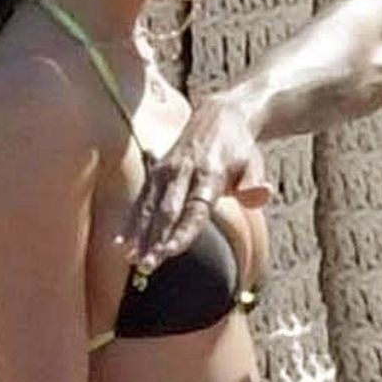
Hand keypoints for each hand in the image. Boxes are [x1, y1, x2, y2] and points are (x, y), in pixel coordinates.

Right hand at [122, 90, 265, 269]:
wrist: (219, 115)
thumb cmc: (240, 149)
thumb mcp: (255, 163)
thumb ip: (254, 184)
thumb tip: (260, 196)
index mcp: (209, 173)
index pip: (194, 210)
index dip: (182, 232)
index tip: (170, 252)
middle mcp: (183, 171)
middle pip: (167, 212)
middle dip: (155, 240)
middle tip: (147, 265)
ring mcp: (166, 171)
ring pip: (149, 208)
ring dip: (140, 236)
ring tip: (132, 260)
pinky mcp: (156, 172)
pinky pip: (140, 201)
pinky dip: (131, 222)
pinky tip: (121, 244)